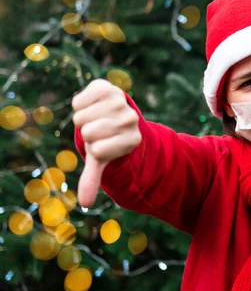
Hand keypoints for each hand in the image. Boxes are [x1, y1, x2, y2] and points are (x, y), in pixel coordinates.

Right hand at [71, 79, 141, 207]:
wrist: (112, 111)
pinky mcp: (107, 86)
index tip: (105, 145)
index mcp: (133, 140)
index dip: (95, 149)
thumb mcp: (100, 158)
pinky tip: (91, 104)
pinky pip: (78, 101)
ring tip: (95, 118)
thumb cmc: (106, 138)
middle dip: (87, 133)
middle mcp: (131, 119)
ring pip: (82, 117)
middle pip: (89, 133)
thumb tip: (84, 204)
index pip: (98, 151)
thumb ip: (93, 179)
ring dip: (82, 119)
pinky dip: (78, 105)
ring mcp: (120, 101)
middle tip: (98, 130)